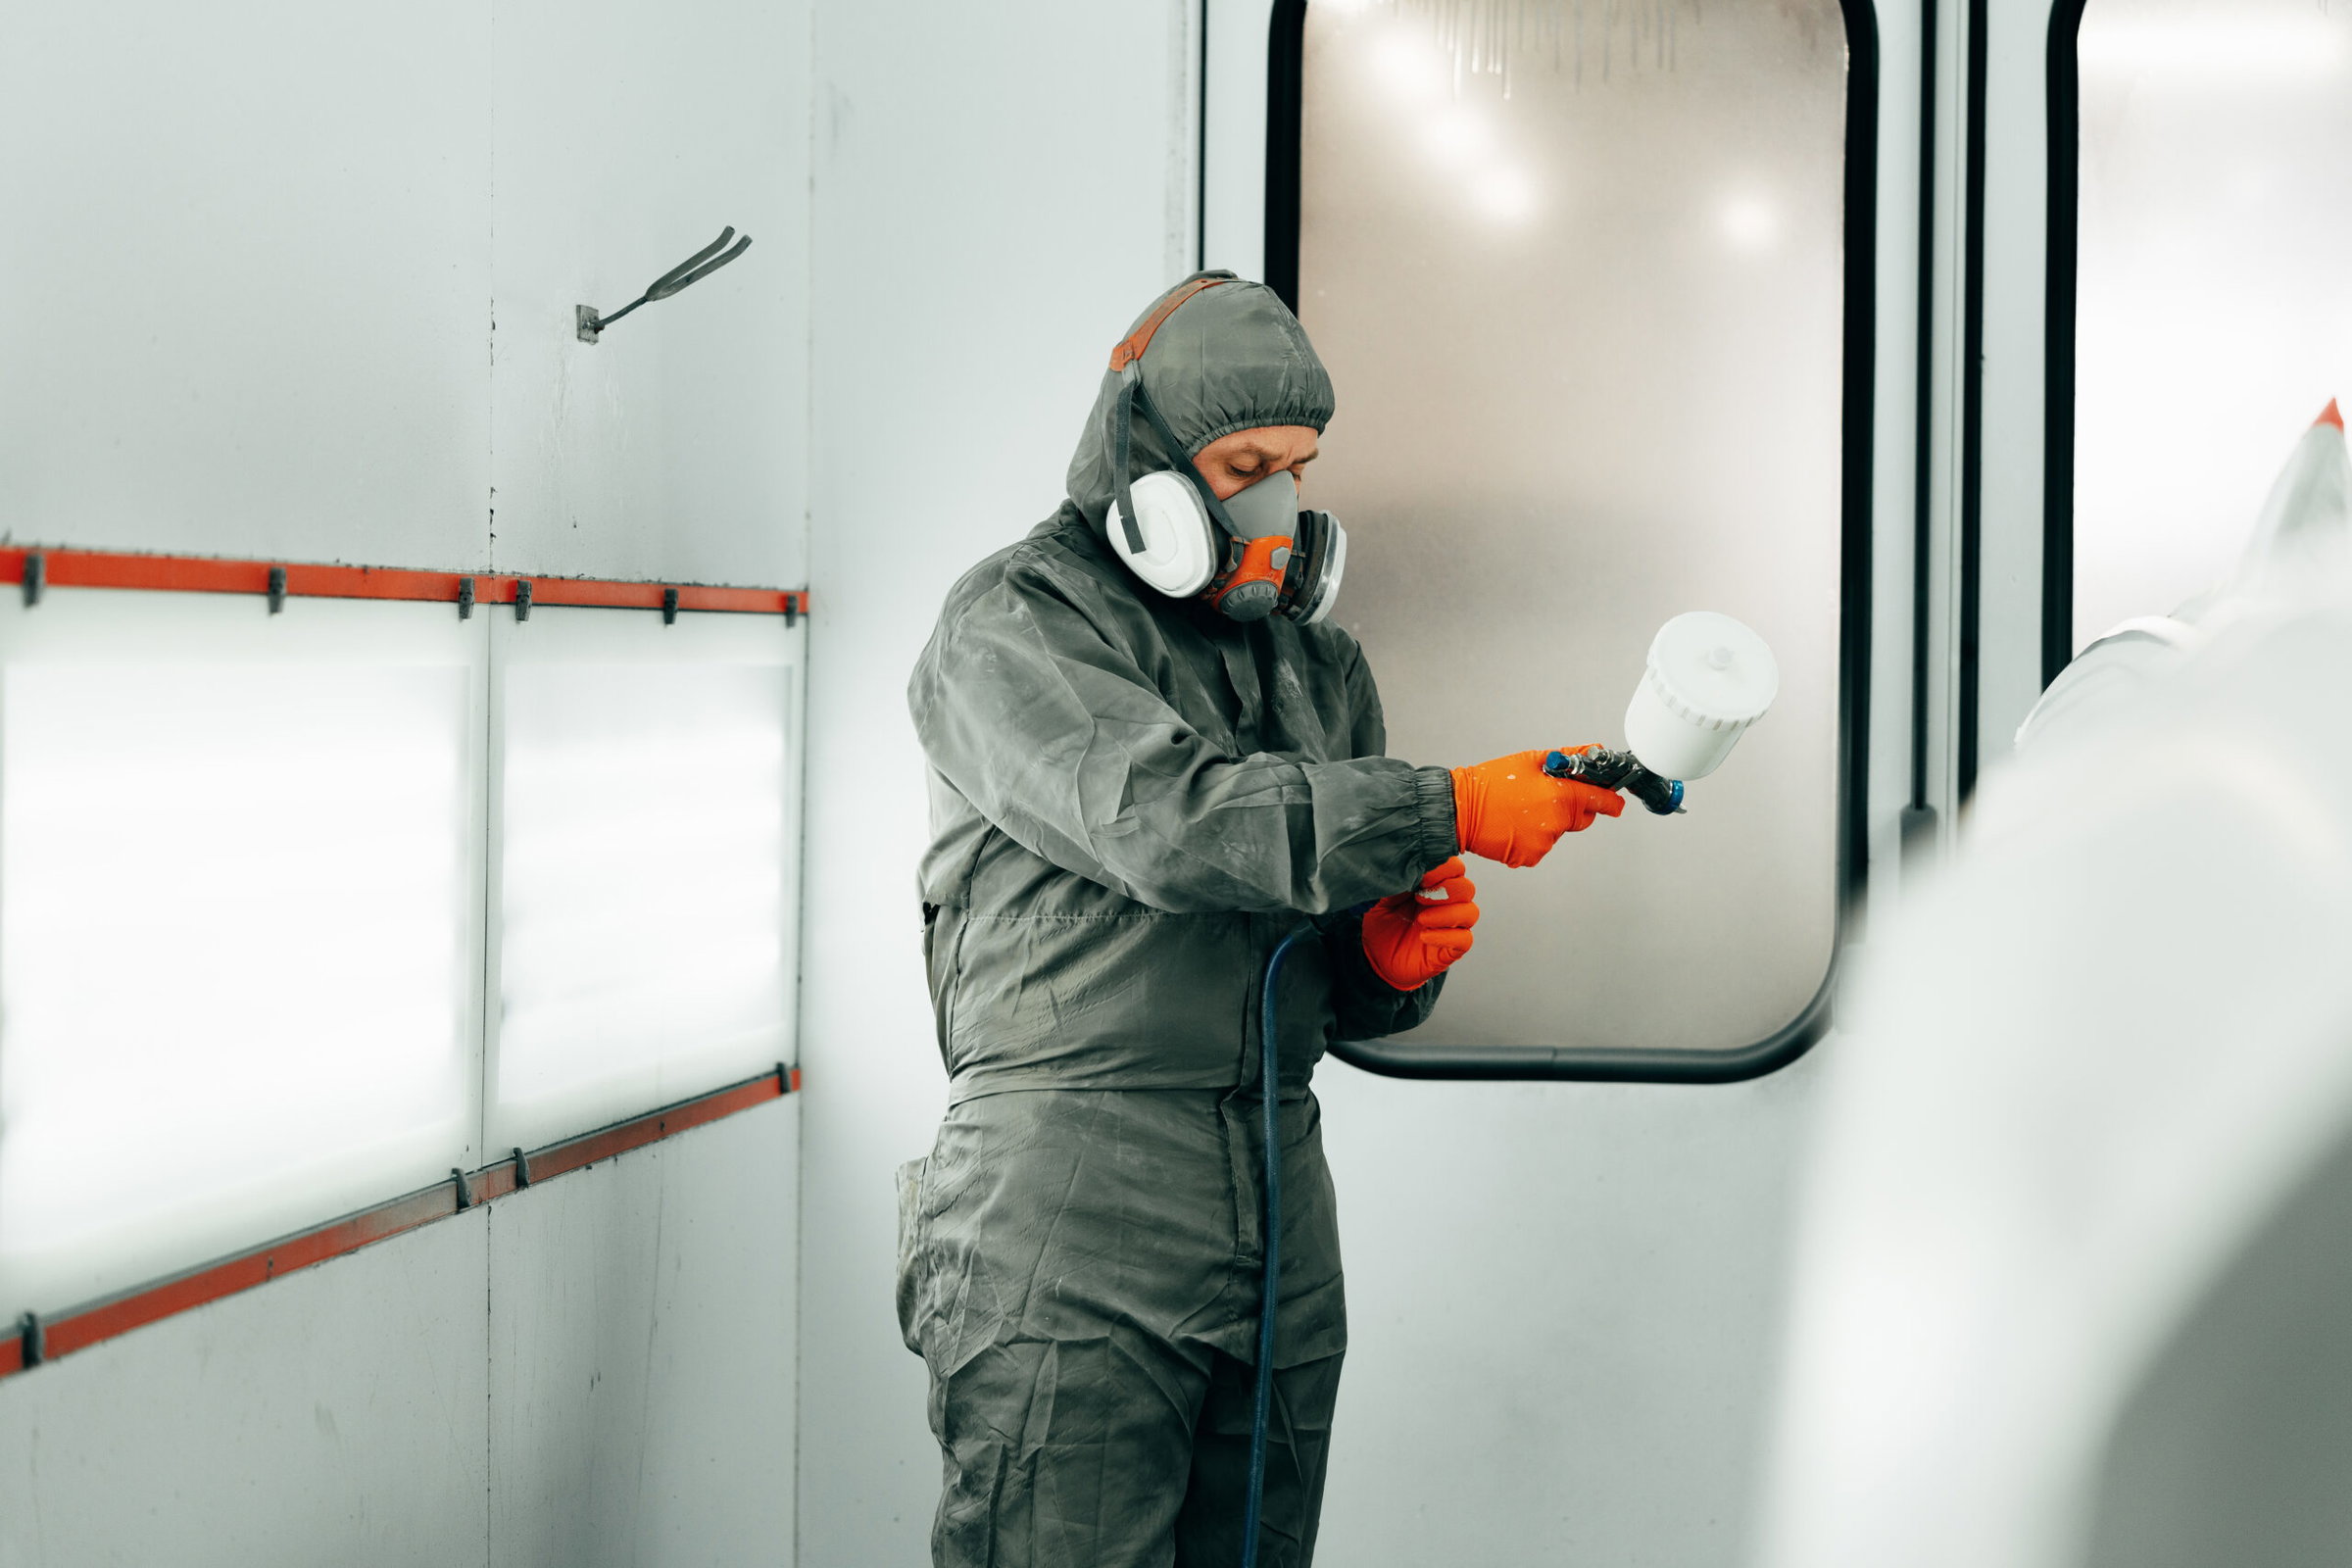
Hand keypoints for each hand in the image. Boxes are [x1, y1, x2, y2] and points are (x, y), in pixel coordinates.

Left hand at [1362, 856, 1478, 990]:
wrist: (1376, 956)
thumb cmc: (1382, 922)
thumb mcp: (1382, 897)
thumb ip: (1396, 881)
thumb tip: (1407, 866)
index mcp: (1433, 884)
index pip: (1455, 868)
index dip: (1444, 868)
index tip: (1422, 876)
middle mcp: (1447, 903)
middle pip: (1466, 888)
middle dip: (1446, 889)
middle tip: (1420, 897)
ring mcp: (1451, 926)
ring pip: (1470, 912)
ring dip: (1447, 913)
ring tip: (1421, 918)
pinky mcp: (1451, 949)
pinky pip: (1464, 939)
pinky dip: (1446, 936)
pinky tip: (1424, 936)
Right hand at [1450, 746, 1624, 867]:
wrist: (1460, 810)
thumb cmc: (1491, 782)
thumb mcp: (1532, 760)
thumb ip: (1570, 757)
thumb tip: (1595, 750)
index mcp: (1560, 796)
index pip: (1601, 801)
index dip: (1611, 801)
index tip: (1616, 802)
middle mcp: (1556, 823)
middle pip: (1581, 819)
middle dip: (1572, 808)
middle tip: (1546, 797)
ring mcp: (1543, 843)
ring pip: (1558, 832)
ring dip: (1547, 823)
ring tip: (1520, 810)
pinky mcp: (1530, 857)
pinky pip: (1541, 846)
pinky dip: (1531, 837)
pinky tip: (1514, 825)